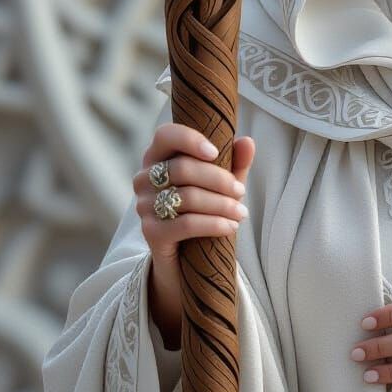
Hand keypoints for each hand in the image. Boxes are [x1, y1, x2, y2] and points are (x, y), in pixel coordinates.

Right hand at [134, 123, 255, 345]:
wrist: (186, 256)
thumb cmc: (205, 206)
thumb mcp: (223, 183)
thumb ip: (235, 161)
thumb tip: (247, 141)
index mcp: (158, 156)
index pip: (166, 135)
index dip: (190, 139)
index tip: (216, 152)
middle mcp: (144, 178)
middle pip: (182, 168)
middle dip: (219, 180)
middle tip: (241, 192)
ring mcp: (143, 205)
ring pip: (187, 196)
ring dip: (221, 204)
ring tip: (241, 212)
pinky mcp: (150, 232)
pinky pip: (185, 224)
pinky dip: (214, 224)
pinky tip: (231, 226)